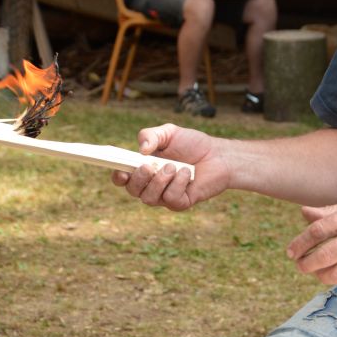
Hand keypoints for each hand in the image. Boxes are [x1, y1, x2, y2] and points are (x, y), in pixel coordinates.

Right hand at [110, 123, 230, 210]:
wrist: (218, 154)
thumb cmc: (192, 144)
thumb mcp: (169, 132)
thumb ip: (151, 135)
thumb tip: (141, 150)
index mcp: (143, 168)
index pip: (122, 178)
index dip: (118, 177)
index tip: (122, 170)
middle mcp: (151, 185)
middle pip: (133, 191)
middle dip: (139, 179)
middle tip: (150, 165)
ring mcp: (165, 196)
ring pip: (149, 199)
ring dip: (159, 181)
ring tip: (174, 166)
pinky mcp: (180, 203)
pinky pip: (171, 199)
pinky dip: (177, 184)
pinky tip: (187, 172)